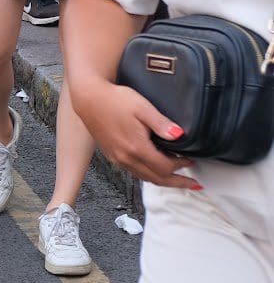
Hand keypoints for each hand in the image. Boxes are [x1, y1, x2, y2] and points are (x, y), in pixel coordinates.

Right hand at [73, 78, 201, 190]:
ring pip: (145, 178)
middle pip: (157, 179)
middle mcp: (126, 157)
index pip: (165, 167)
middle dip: (176, 183)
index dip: (181, 166)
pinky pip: (134, 172)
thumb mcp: (142, 107)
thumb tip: (179, 135)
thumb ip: (162, 123)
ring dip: (162, 181)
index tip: (190, 161)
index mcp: (136, 148)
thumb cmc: (113, 100)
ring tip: (175, 180)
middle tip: (192, 185)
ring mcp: (117, 158)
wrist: (88, 97)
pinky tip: (152, 169)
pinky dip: (148, 175)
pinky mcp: (111, 155)